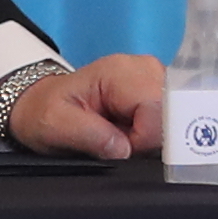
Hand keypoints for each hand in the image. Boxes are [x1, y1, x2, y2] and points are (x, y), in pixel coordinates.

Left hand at [0, 56, 162, 158]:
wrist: (41, 104)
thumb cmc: (45, 111)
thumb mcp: (54, 124)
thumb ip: (88, 135)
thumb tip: (124, 150)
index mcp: (119, 72)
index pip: (156, 111)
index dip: (142, 139)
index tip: (118, 147)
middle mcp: (143, 69)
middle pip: (173, 113)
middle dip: (151, 138)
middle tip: (120, 140)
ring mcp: (153, 79)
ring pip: (176, 118)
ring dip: (153, 137)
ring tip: (123, 134)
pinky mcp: (156, 91)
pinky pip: (171, 119)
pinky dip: (155, 133)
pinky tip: (132, 131)